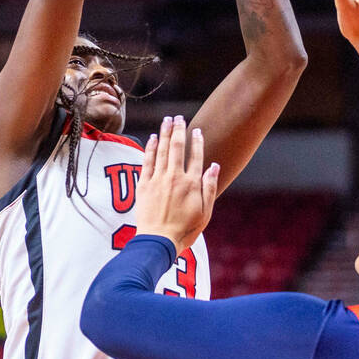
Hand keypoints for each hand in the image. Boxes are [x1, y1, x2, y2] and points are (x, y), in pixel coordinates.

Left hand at [134, 116, 218, 255]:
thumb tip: (214, 166)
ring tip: (166, 120)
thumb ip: (209, 187)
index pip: (196, 156)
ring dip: (164, 133)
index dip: (197, 141)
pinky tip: (152, 138)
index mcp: (192, 184)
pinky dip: (150, 147)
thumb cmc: (185, 230)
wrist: (158, 241)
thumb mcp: (205, 212)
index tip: (196, 130)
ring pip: (161, 150)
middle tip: (178, 117)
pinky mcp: (144, 185)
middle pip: (177, 147)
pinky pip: (147, 161)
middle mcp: (175, 177)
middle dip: (178, 130)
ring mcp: (158, 179)